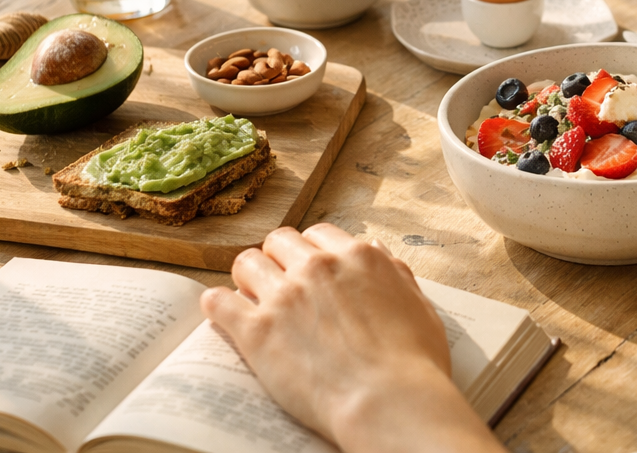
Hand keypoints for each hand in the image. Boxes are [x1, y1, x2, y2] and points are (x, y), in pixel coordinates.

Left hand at [202, 224, 502, 452]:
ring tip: (251, 297)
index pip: (319, 234)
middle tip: (280, 283)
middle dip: (278, 259)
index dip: (312, 252)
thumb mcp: (418, 305)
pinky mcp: (257, 331)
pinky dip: (218, 305)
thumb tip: (375, 251)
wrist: (389, 401)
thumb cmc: (413, 363)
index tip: (308, 268)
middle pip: (279, 241)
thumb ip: (394, 273)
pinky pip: (218, 302)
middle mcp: (318, 267)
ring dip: (248, 277)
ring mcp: (284, 297)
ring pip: (246, 263)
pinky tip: (223, 313)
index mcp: (358, 257)